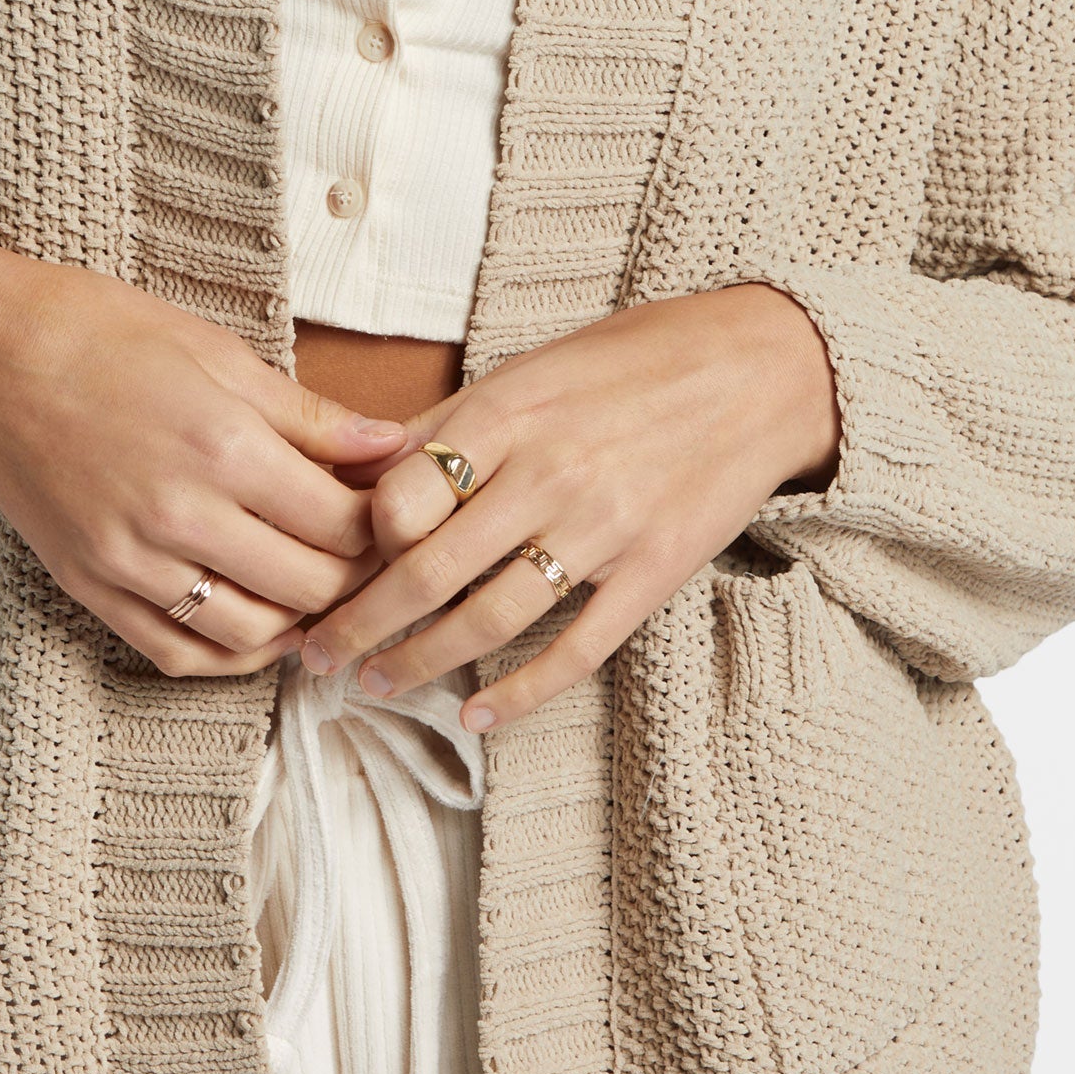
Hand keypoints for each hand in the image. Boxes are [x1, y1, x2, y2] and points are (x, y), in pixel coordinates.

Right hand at [0, 237, 413, 675]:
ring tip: (326, 590)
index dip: (388, 525)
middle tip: (378, 556)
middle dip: (360, 576)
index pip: (343, 522)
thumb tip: (395, 445)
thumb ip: (310, 414)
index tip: (401, 513)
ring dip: (303, 622)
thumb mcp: (218, 352)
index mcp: (223, 445)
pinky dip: (232, 656)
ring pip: (252, 634)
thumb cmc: (102, 332)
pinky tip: (262, 626)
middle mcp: (180, 515)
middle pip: (311, 585)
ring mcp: (130, 560)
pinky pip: (177, 653)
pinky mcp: (91, 586)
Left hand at [296, 283, 840, 731]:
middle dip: (359, 625)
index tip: (320, 573)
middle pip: (428, 572)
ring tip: (376, 684)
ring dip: (419, 663)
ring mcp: (604, 528)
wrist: (759, 370)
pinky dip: (517, 692)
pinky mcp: (652, 573)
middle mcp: (550, 472)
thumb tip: (358, 464)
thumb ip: (447, 422)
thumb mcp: (531, 368)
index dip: (350, 547)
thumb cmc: (634, 359)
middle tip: (315, 656)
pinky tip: (475, 714)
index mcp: (509, 413)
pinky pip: (573, 649)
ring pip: (488, 619)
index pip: (399, 499)